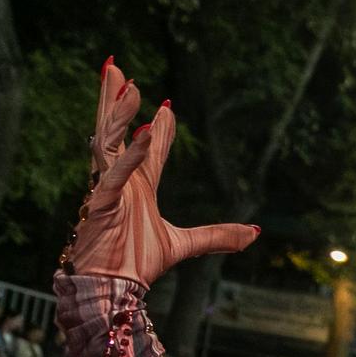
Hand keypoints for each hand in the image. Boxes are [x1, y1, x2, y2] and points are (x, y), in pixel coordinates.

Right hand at [65, 57, 257, 284]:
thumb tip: (255, 233)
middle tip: (115, 66)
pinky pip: (115, 173)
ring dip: (117, 112)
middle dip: (115, 99)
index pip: (147, 149)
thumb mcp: (184, 245)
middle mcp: (119, 182)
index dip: (157, 128)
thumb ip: (218, 236)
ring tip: (129, 83)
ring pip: (108, 142)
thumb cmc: (135, 263)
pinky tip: (144, 129)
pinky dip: (131, 153)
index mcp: (136, 188)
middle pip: (115, 131)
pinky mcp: (100, 203)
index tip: (168, 106)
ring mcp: (106, 189)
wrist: (113, 290)